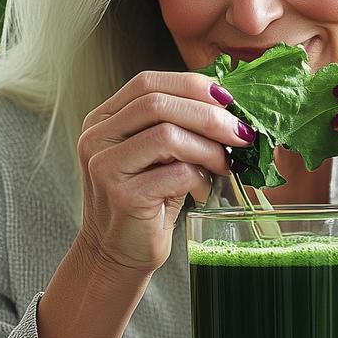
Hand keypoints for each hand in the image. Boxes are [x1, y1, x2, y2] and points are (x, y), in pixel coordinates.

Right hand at [78, 71, 255, 274]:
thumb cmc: (145, 203)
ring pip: (167, 134)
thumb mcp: (156, 155)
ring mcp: (105, 166)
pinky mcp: (122, 196)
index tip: (227, 100)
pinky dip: (200, 178)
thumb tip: (226, 102)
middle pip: (158, 102)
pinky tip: (204, 190)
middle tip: (240, 132)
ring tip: (223, 163)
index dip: (191, 85)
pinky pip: (175, 173)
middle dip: (208, 115)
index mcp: (104, 120)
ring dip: (208, 147)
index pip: (147, 83)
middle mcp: (97, 138)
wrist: (116, 255)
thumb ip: (177, 125)